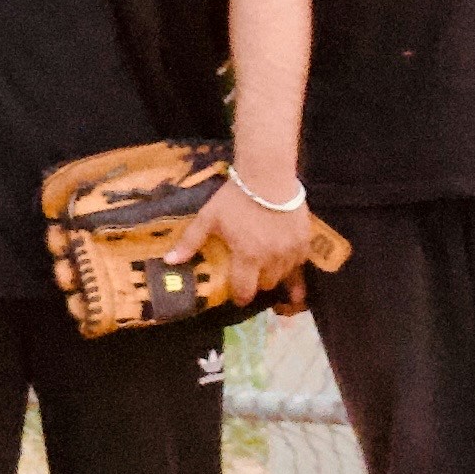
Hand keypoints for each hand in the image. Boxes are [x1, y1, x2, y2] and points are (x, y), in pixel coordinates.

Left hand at [189, 177, 313, 306]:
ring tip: (266, 264)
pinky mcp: (305, 241)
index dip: (240, 297)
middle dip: (257, 283)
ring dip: (274, 274)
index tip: (237, 297)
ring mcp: (291, 251)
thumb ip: (190, 241)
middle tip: (250, 273)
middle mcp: (272, 259)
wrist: (268, 176)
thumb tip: (169, 262)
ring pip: (284, 275)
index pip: (245, 290)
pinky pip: (300, 262)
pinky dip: (292, 263)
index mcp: (248, 257)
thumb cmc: (235, 198)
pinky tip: (285, 258)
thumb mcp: (209, 218)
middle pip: (266, 285)